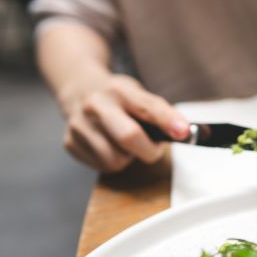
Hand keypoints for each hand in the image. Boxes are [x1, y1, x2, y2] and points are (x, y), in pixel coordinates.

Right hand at [61, 74, 188, 172]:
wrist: (78, 89)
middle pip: (128, 137)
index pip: (148, 107)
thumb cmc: (118, 97)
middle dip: (148, 151)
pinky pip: (102, 167)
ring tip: (125, 144)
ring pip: (115, 160)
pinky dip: (112, 161)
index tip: (184, 133)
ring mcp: (79, 125)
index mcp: (119, 90)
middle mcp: (96, 105)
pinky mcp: (70, 143)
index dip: (168, 121)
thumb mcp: (138, 94)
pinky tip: (109, 146)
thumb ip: (160, 113)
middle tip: (153, 149)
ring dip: (128, 158)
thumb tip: (186, 134)